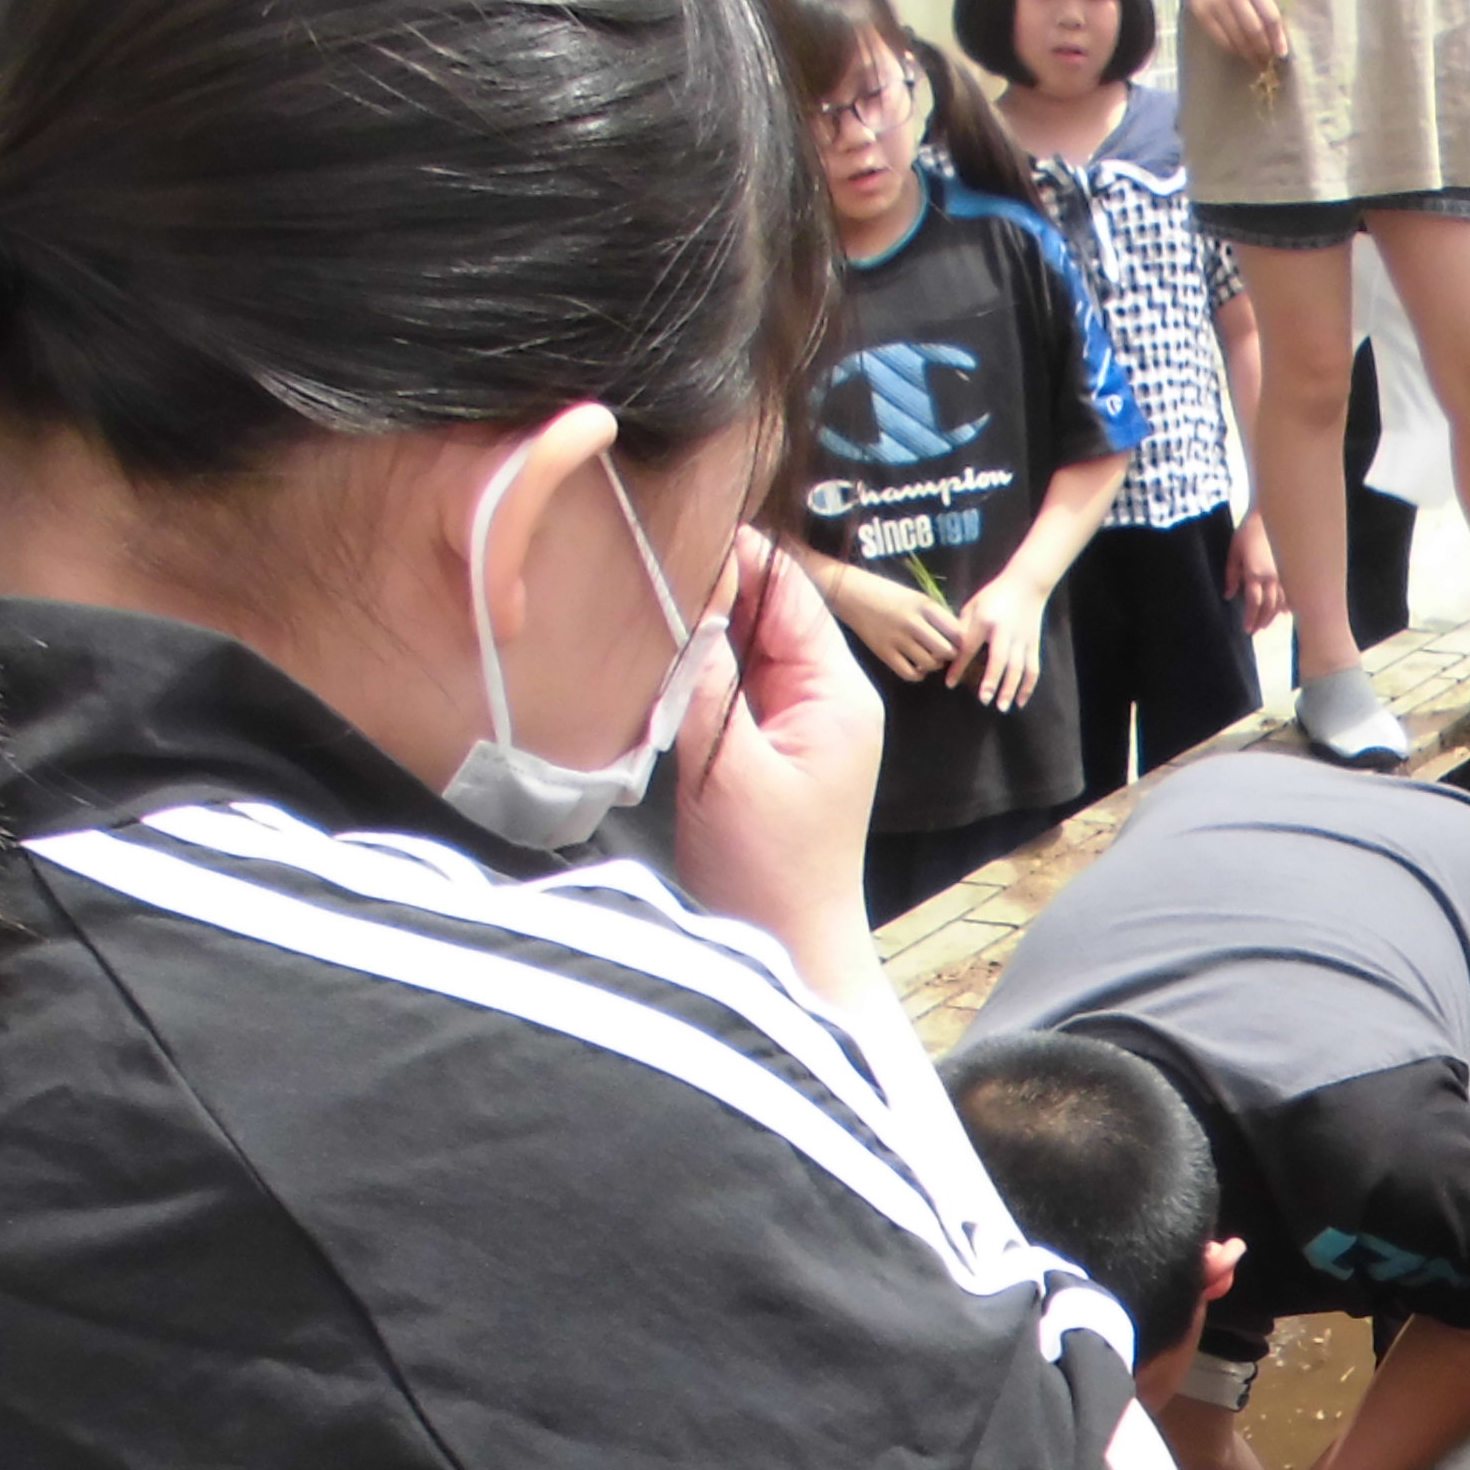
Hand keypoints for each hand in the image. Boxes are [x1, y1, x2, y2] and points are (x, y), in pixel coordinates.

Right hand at [674, 535, 878, 989]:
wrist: (785, 946)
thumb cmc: (767, 869)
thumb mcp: (728, 768)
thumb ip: (708, 679)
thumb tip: (687, 597)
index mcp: (835, 692)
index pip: (788, 592)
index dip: (734, 553)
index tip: (670, 523)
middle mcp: (823, 695)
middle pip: (765, 610)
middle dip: (710, 581)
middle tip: (637, 548)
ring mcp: (794, 720)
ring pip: (742, 643)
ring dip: (697, 622)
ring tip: (634, 586)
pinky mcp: (763, 745)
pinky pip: (729, 682)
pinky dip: (695, 665)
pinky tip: (651, 649)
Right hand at [821, 558, 965, 680]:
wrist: (850, 593)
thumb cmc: (886, 592)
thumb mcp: (915, 595)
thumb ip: (934, 614)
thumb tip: (956, 636)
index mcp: (924, 605)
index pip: (956, 631)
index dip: (961, 640)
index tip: (957, 642)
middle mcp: (912, 622)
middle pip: (946, 650)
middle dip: (950, 655)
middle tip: (945, 653)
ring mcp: (897, 638)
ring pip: (929, 664)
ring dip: (934, 664)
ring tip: (930, 658)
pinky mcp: (884, 652)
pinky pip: (910, 673)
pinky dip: (918, 674)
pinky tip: (917, 667)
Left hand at [952, 569, 1052, 711]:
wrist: (1027, 584)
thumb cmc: (995, 594)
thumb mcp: (974, 605)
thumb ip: (964, 626)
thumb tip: (953, 651)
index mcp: (986, 621)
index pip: (970, 648)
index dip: (959, 666)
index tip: (950, 683)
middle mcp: (1005, 632)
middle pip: (999, 661)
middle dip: (992, 682)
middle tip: (984, 700)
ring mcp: (1022, 640)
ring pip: (1018, 669)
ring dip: (1011, 689)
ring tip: (1002, 707)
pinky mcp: (1034, 645)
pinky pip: (1032, 669)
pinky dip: (1028, 686)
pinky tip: (1020, 701)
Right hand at [1179, 0, 1286, 63]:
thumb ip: (1265, 8)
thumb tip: (1278, 42)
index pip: (1270, 16)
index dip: (1277, 38)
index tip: (1281, 54)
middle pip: (1254, 30)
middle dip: (1263, 50)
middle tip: (1267, 62)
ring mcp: (1217, 4)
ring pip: (1239, 39)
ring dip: (1250, 55)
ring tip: (1257, 62)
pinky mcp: (1203, 15)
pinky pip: (1223, 41)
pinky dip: (1235, 51)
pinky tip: (1240, 53)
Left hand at [1227, 512, 1285, 632]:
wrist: (1269, 517)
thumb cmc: (1247, 533)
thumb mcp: (1234, 552)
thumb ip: (1232, 575)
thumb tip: (1229, 595)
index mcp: (1255, 573)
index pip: (1254, 603)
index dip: (1250, 617)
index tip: (1246, 628)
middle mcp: (1271, 578)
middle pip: (1269, 607)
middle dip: (1261, 621)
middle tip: (1255, 630)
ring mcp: (1283, 576)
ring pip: (1281, 603)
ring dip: (1273, 616)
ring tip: (1266, 624)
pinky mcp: (1289, 572)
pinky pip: (1291, 593)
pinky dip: (1288, 605)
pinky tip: (1286, 612)